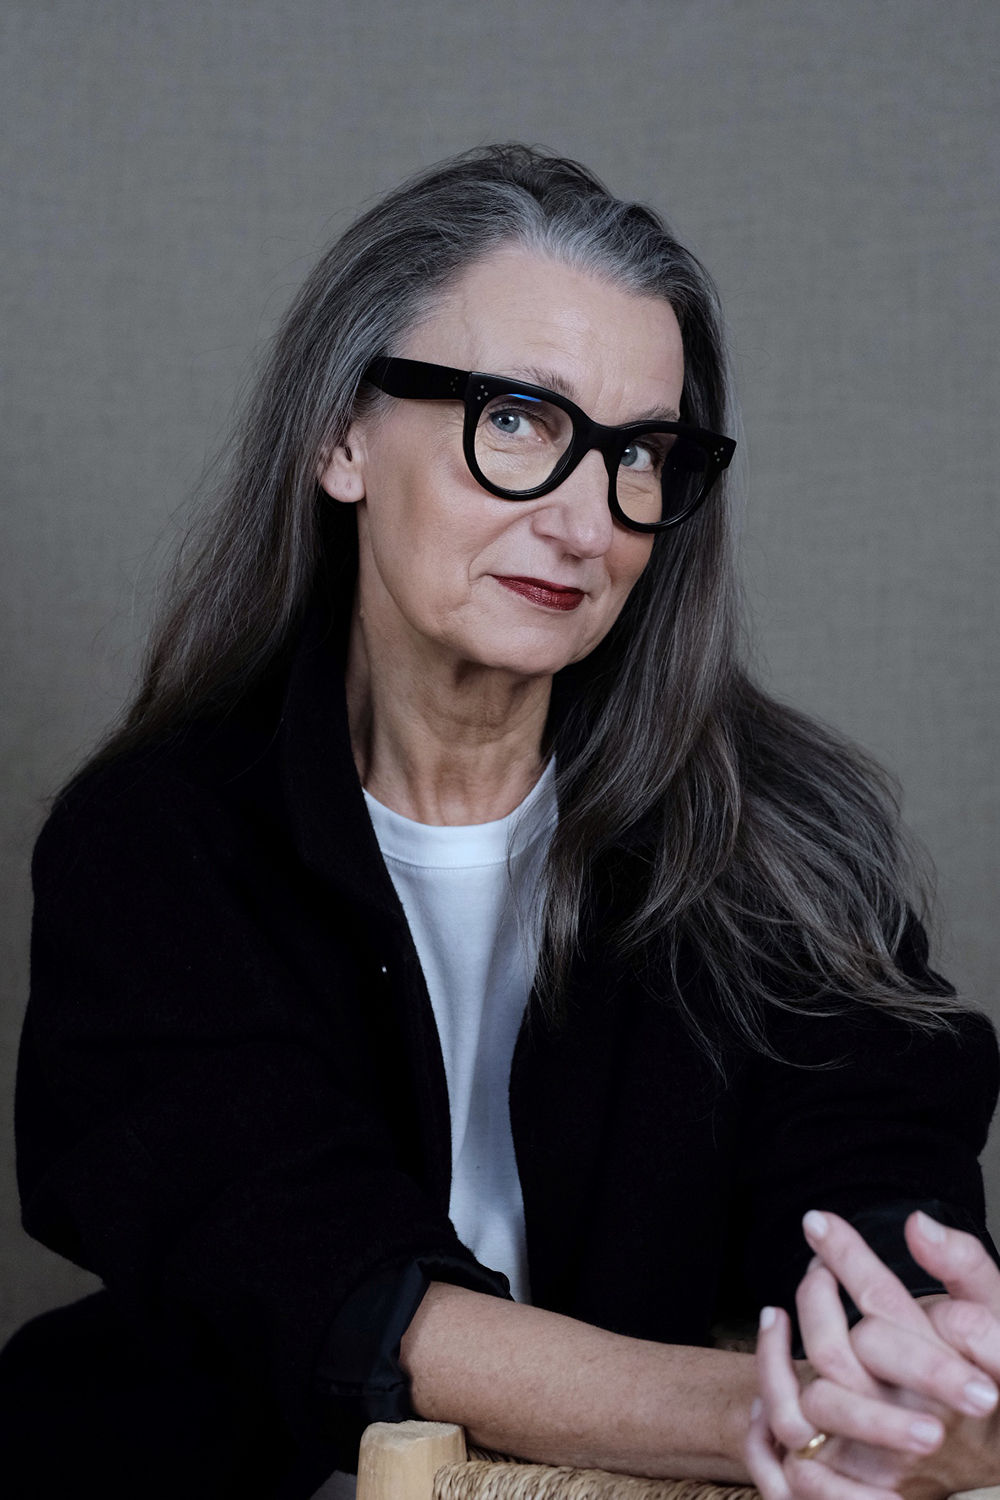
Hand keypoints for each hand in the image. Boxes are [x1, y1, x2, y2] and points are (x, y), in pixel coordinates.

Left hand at [745, 1210, 999, 1499]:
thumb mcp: (999, 1313)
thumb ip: (964, 1267)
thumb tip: (917, 1225)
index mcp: (948, 1373)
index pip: (880, 1304)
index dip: (846, 1255)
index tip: (817, 1221)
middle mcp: (917, 1421)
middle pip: (835, 1353)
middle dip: (815, 1297)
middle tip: (815, 1268)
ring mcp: (889, 1463)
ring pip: (810, 1408)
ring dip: (780, 1357)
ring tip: (779, 1315)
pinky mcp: (869, 1497)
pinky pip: (801, 1471)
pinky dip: (775, 1428)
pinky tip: (774, 1385)